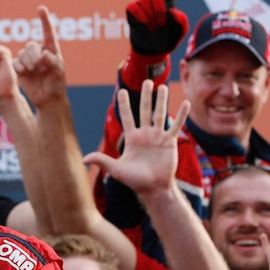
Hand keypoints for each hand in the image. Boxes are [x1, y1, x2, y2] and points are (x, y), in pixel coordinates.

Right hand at [13, 5, 66, 108]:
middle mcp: (39, 52)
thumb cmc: (57, 85)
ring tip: (33, 72)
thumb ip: (52, 62)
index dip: (44, 20)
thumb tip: (43, 53)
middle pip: (30, 45)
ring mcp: (29, 59)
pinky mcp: (20, 68)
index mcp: (51, 49)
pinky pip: (15, 62)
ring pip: (21, 53)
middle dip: (33, 56)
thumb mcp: (58, 73)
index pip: (48, 32)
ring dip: (26, 63)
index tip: (41, 8)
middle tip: (38, 67)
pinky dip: (19, 68)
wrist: (47, 99)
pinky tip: (24, 74)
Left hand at [83, 80, 189, 195]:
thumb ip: (102, 160)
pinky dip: (181, 115)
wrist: (154, 188)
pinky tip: (185, 103)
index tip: (122, 91)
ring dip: (162, 101)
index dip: (125, 104)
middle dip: (146, 96)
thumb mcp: (116, 169)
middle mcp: (145, 134)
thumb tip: (83, 159)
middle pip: (145, 110)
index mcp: (132, 138)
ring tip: (164, 87)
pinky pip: (176, 126)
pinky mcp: (170, 142)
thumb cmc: (134, 180)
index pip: (127, 117)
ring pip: (161, 114)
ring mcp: (158, 137)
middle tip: (147, 80)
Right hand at [126, 0, 188, 55]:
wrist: (152, 53)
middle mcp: (153, 3)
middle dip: (159, 11)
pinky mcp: (132, 13)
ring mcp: (142, 7)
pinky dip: (140, 16)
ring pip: (144, 2)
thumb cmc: (167, 41)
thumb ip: (182, 21)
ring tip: (152, 28)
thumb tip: (170, 11)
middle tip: (160, 24)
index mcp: (167, 3)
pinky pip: (133, 7)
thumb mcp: (180, 32)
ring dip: (150, 17)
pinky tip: (144, 24)